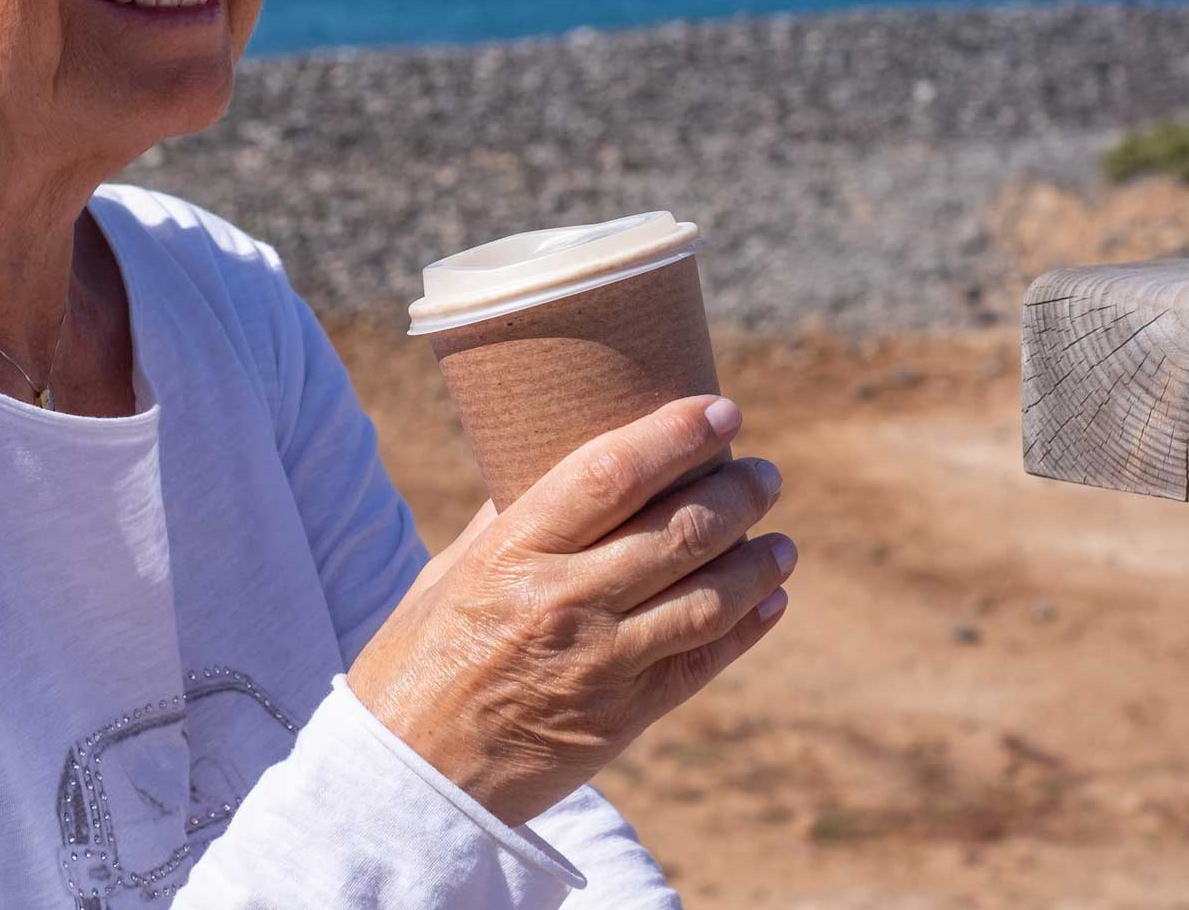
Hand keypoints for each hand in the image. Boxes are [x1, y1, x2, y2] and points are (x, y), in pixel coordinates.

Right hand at [347, 395, 795, 825]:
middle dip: (738, 493)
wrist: (409, 777)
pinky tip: (771, 600)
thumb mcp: (449, 574)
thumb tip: (563, 467)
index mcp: (514, 552)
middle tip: (763, 474)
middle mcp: (564, 601)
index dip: (675, 436)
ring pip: (709, 598)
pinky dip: (748, 627)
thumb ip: (509, 521)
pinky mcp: (622, 717)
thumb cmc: (416, 662)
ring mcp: (600, 663)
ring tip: (779, 539)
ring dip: (757, 563)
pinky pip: (702, 663)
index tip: (720, 411)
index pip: (612, 474)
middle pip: (679, 531)